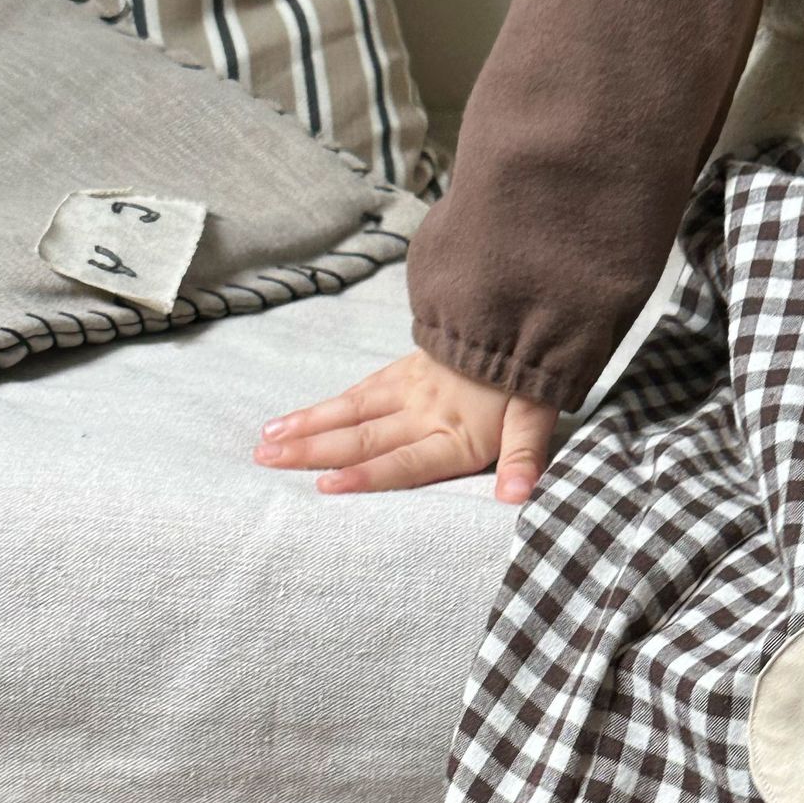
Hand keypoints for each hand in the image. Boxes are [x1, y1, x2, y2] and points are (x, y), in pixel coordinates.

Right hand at [253, 349, 559, 501]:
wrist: (523, 303)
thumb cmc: (530, 372)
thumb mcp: (537, 417)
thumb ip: (524, 459)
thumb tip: (516, 499)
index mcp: (456, 434)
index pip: (406, 462)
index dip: (368, 475)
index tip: (326, 487)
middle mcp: (424, 412)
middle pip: (363, 438)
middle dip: (312, 452)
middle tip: (265, 464)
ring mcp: (410, 389)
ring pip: (350, 411)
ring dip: (306, 428)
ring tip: (265, 442)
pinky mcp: (404, 368)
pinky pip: (359, 390)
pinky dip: (326, 406)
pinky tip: (297, 417)